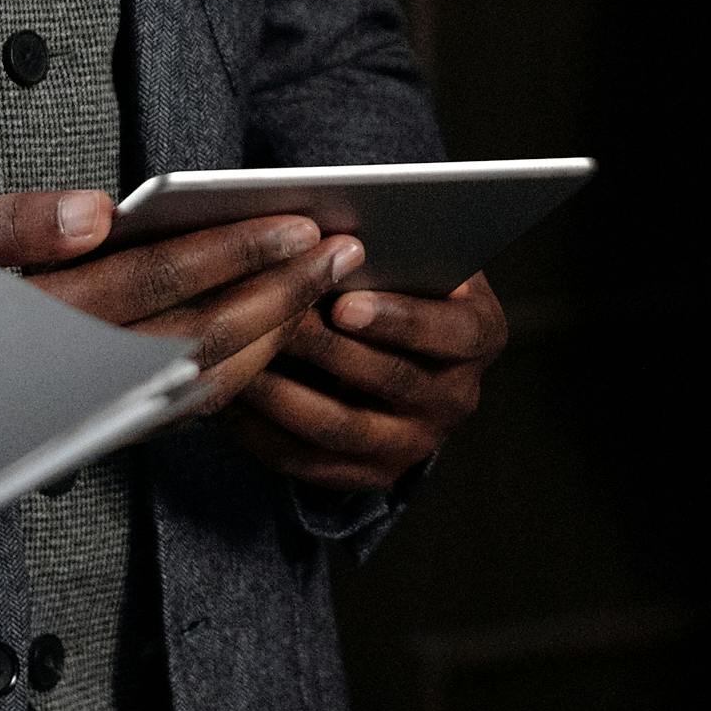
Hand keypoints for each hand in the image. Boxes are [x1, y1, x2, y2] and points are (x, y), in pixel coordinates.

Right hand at [0, 180, 367, 391]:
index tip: (300, 222)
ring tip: (324, 282)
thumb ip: (2, 223)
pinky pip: (166, 407)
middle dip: (277, 295)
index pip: (152, 286)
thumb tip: (93, 212)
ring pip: (192, 385)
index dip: (234, 254)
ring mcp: (68, 414)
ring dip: (268, 334)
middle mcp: (55, 381)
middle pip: (194, 340)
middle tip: (347, 249)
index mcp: (21, 323)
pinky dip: (231, 372)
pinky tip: (272, 331)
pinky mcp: (73, 426)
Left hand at [221, 271, 503, 494]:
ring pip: (340, 426)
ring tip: (240, 357)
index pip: (450, 332)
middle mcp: (457, 398)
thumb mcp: (417, 260)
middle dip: (323, 349)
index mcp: (479, 335)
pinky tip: (231, 399)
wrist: (410, 353)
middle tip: (269, 322)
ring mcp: (415, 444)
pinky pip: (310, 462)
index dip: (398, 320)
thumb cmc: (402, 284)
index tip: (344, 305)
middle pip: (388, 379)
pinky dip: (264, 432)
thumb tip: (332, 235)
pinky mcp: (372, 475)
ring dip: (284, 393)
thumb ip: (391, 251)